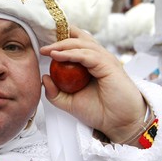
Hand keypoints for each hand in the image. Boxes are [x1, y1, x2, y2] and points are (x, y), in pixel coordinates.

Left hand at [40, 26, 147, 142]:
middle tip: (42, 44)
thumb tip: (44, 77)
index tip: (43, 44)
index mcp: (91, 63)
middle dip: (59, 37)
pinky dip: (70, 54)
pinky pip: (86, 55)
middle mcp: (98, 57)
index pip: (76, 43)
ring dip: (62, 45)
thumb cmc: (100, 112)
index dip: (60, 40)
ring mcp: (104, 59)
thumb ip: (55, 92)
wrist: (119, 123)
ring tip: (46, 50)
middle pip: (78, 38)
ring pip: (81, 44)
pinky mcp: (107, 65)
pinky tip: (56, 56)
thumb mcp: (70, 103)